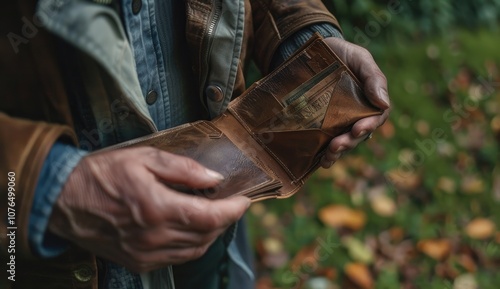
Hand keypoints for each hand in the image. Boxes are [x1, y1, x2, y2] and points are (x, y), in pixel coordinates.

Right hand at [48, 147, 249, 271]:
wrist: (63, 200)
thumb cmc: (101, 174)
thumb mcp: (144, 159)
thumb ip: (183, 169)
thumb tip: (213, 177)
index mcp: (157, 209)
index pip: (210, 217)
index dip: (233, 210)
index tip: (245, 201)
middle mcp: (154, 237)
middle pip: (206, 235)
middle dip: (225, 220)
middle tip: (231, 204)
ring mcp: (145, 254)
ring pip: (194, 250)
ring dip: (211, 234)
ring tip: (214, 215)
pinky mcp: (137, 261)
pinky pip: (176, 258)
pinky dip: (191, 245)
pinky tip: (191, 230)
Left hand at [320, 37, 390, 167]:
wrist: (311, 51)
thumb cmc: (341, 53)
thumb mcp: (360, 58)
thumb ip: (373, 77)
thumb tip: (384, 103)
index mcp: (370, 100)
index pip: (375, 118)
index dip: (369, 126)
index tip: (358, 129)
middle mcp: (356, 114)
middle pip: (358, 135)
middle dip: (349, 142)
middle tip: (336, 146)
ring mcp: (338, 120)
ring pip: (343, 141)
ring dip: (337, 152)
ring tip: (328, 157)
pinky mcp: (320, 123)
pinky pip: (323, 141)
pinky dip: (321, 152)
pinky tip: (318, 160)